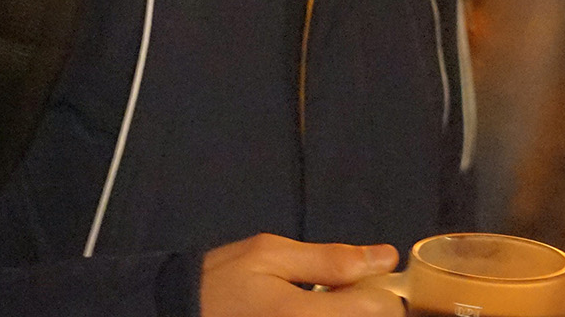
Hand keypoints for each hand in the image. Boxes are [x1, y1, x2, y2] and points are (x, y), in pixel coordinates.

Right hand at [201, 235, 403, 316]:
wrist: (179, 312)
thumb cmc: (222, 280)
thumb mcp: (271, 253)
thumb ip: (330, 259)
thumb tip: (384, 257)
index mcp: (303, 315)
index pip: (380, 311)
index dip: (385, 290)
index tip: (370, 277)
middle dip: (368, 305)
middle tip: (342, 288)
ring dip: (348, 313)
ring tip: (324, 298)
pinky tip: (313, 310)